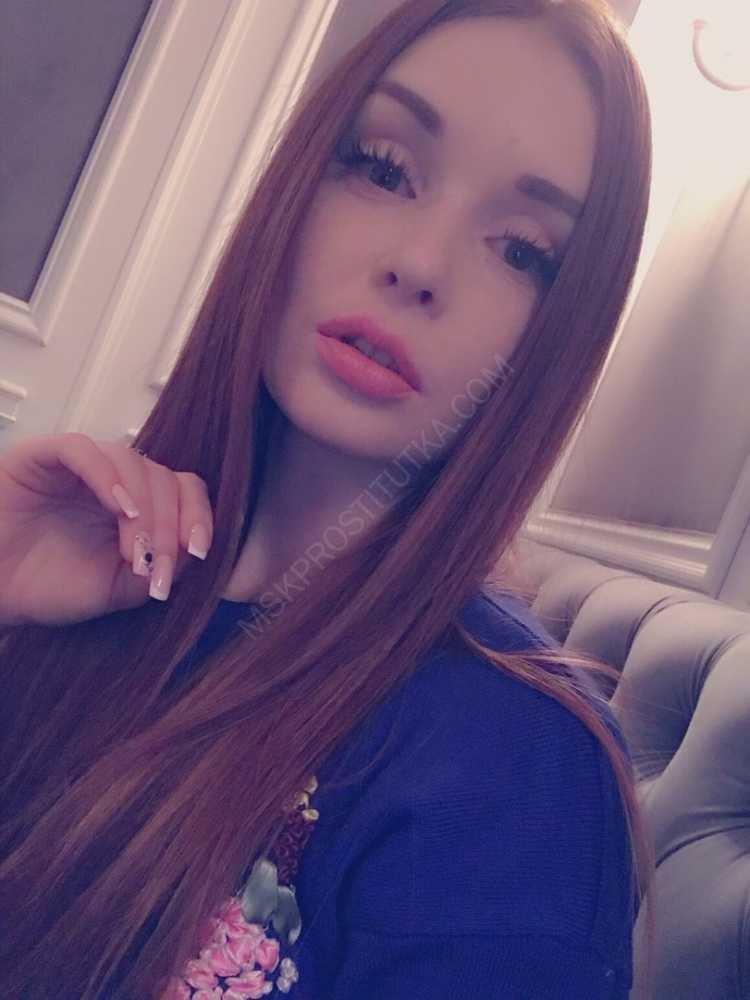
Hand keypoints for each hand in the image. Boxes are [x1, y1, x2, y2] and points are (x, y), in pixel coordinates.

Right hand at [0, 432, 213, 626]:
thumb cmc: (46, 588)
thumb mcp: (117, 588)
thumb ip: (159, 568)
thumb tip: (194, 551)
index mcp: (137, 504)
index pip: (184, 490)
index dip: (199, 516)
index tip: (199, 551)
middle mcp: (114, 479)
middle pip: (164, 478)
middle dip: (169, 526)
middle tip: (156, 568)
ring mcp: (80, 465)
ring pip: (132, 462)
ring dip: (144, 509)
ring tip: (133, 553)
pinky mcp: (43, 455)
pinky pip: (83, 450)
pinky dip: (107, 477)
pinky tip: (119, 509)